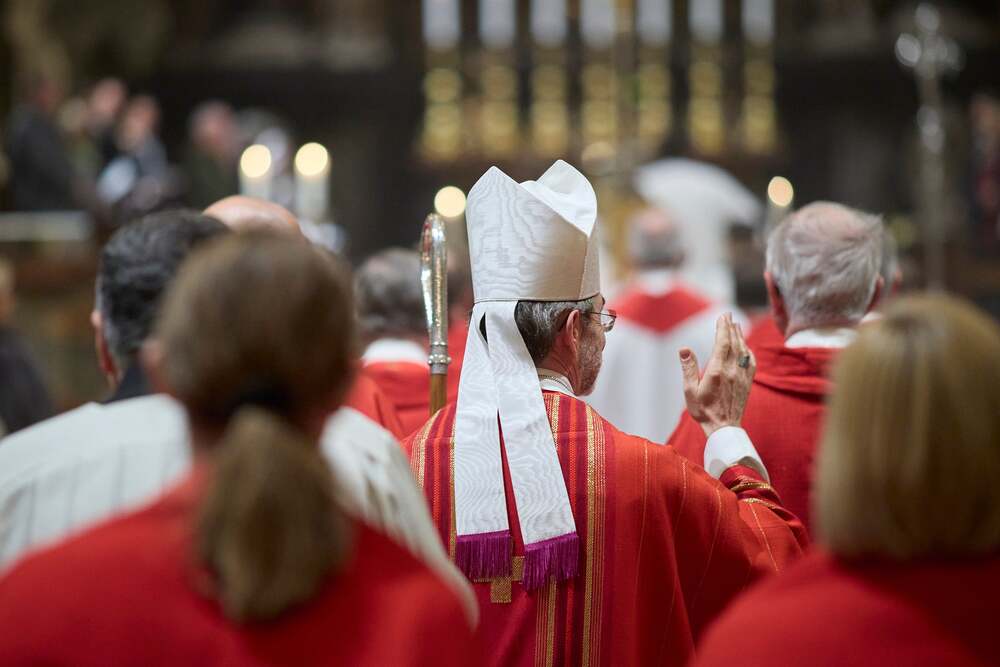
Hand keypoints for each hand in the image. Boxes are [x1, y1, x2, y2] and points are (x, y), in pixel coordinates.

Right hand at [679, 314, 755, 437]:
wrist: (724, 428)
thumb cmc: (703, 410)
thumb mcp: (690, 391)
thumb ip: (688, 368)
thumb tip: (684, 349)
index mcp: (717, 371)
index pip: (722, 343)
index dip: (723, 328)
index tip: (723, 316)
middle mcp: (732, 371)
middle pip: (734, 343)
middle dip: (731, 327)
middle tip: (728, 315)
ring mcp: (742, 377)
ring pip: (743, 351)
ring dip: (739, 336)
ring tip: (736, 326)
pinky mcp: (747, 383)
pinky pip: (751, 362)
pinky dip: (748, 351)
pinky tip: (746, 347)